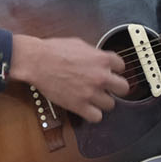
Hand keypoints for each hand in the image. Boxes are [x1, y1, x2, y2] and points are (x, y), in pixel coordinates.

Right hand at [9, 34, 127, 123]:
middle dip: (116, 88)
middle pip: (123, 88)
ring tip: (93, 98)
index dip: (115, 69)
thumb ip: (94, 53)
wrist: (36, 61)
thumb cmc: (53, 50)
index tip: (109, 72)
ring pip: (111, 105)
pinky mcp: (79, 105)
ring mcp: (91, 92)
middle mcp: (100, 76)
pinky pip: (97, 117)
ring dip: (102, 102)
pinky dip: (92, 114)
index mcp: (102, 59)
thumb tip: (98, 58)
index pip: (122, 66)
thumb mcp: (79, 44)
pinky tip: (86, 108)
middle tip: (108, 88)